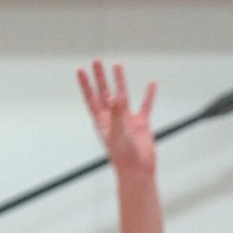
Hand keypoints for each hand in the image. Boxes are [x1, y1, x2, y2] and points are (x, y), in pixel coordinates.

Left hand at [77, 60, 156, 176]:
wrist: (138, 171)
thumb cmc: (124, 156)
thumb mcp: (118, 132)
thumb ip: (116, 114)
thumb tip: (113, 97)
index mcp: (103, 122)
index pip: (91, 99)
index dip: (85, 84)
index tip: (80, 70)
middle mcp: (113, 119)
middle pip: (104, 93)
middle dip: (99, 78)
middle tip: (96, 61)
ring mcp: (126, 120)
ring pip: (122, 95)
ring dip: (119, 81)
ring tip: (117, 65)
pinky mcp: (141, 124)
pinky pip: (145, 105)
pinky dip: (148, 94)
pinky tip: (151, 83)